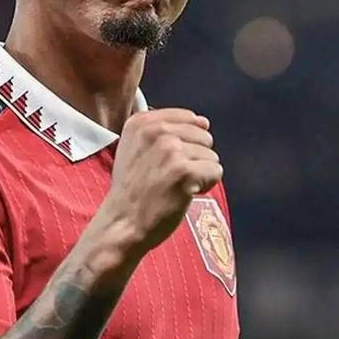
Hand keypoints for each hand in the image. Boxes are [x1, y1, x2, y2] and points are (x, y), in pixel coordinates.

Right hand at [104, 108, 221, 255]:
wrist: (123, 222)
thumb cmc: (132, 188)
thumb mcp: (134, 147)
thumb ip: (163, 130)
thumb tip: (204, 121)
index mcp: (142, 122)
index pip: (189, 117)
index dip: (186, 142)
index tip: (167, 159)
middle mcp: (155, 131)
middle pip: (203, 136)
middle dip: (194, 158)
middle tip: (170, 176)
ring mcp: (170, 150)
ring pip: (211, 156)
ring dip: (199, 173)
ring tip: (175, 185)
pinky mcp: (184, 171)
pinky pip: (215, 171)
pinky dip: (205, 185)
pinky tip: (185, 193)